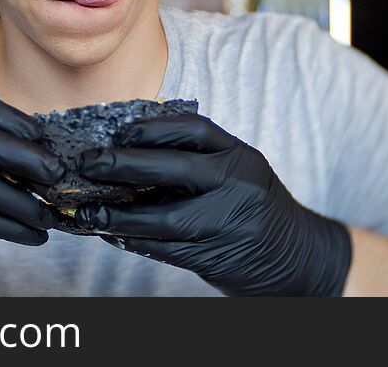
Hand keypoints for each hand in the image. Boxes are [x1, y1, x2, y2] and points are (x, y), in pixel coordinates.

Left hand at [73, 114, 350, 295]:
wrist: (299, 258)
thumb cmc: (254, 208)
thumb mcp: (238, 172)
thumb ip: (197, 160)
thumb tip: (127, 151)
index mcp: (240, 155)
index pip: (193, 129)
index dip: (151, 128)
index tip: (117, 132)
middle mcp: (238, 184)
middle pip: (175, 168)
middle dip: (124, 164)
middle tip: (89, 164)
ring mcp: (229, 222)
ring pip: (165, 218)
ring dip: (120, 215)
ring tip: (89, 211)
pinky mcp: (219, 257)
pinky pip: (168, 249)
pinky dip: (136, 241)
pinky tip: (113, 234)